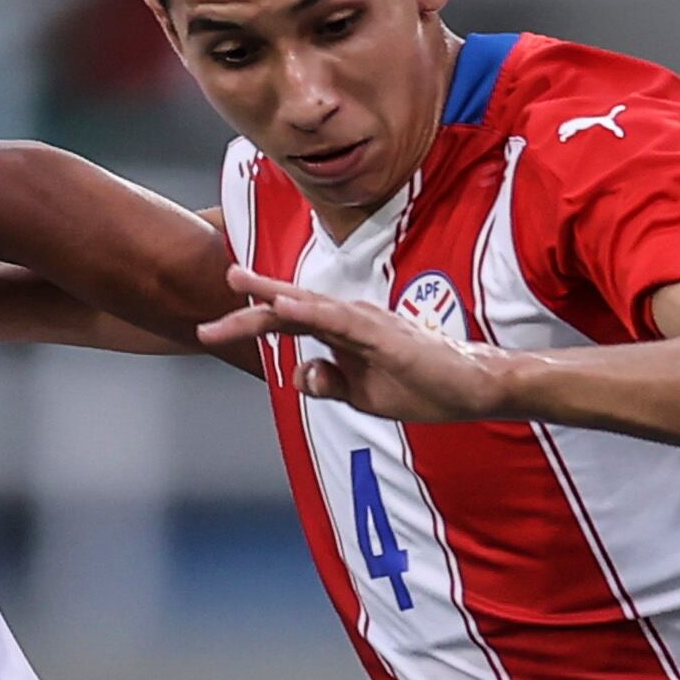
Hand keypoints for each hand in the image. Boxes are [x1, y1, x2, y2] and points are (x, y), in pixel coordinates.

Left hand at [198, 265, 522, 422]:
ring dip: (274, 296)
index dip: (248, 323)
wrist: (472, 389)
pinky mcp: (386, 336)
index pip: (287, 323)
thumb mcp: (362, 395)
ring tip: (239, 284)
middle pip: (290, 310)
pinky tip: (287, 306)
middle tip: (206, 319)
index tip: (209, 330)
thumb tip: (299, 376)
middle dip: (247, 311)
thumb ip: (330, 383)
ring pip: (312, 307)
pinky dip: (313, 312)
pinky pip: (342, 322)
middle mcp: (350, 319)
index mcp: (342, 332)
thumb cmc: (423, 386)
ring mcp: (368, 324)